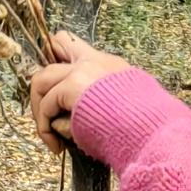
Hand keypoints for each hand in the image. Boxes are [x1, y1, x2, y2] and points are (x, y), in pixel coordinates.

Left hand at [29, 31, 130, 153]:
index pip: (76, 45)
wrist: (151, 132)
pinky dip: (45, 127)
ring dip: (39, 109)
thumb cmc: (142, 128)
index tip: (57, 93)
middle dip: (44, 80)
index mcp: (109, 64)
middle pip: (55, 45)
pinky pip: (46, 104)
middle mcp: (94, 61)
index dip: (60, 60)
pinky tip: (58, 146)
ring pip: (41, 78)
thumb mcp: (125, 106)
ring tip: (49, 135)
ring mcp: (82, 70)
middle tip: (47, 113)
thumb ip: (101, 103)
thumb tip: (73, 118)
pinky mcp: (73, 86)